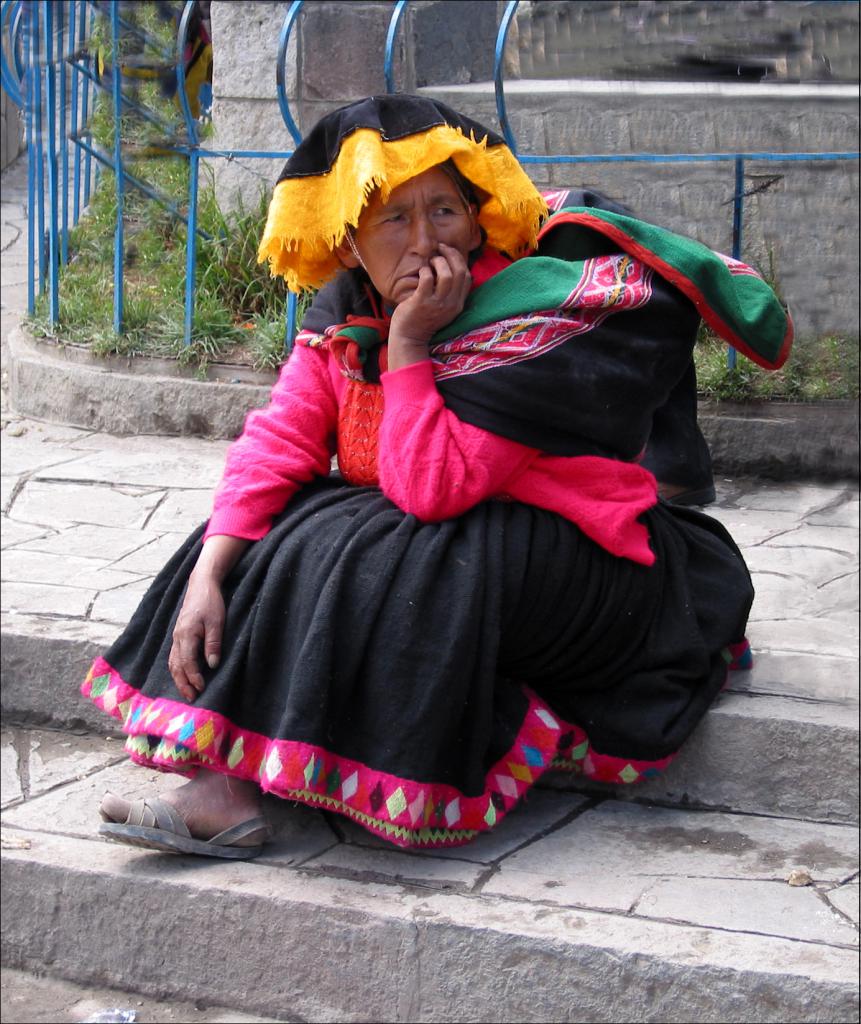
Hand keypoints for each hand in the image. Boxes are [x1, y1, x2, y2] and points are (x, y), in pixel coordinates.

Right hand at [168, 570, 225, 700]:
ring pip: (173, 662)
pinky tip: (183, 675)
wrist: (201, 584)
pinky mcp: (179, 634)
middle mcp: (177, 638)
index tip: (202, 688)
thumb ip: (213, 644)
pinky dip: (177, 668)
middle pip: (176, 666)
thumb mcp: (216, 622)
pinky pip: (174, 656)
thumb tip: (212, 665)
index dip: (194, 678)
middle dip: (183, 684)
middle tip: (191, 698)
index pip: (187, 663)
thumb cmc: (210, 602)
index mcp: (186, 635)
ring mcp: (176, 636)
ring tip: (186, 691)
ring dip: (178, 678)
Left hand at [388, 243, 471, 369]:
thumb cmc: (423, 319)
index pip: (467, 276)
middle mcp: (450, 304)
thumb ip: (449, 293)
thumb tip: (450, 268)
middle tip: (439, 249)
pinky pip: (427, 280)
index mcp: (457, 304)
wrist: (409, 338)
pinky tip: (421, 272)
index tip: (449, 252)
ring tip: (430, 262)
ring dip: (439, 262)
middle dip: (451, 255)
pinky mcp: (422, 303)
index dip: (460, 260)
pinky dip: (425, 271)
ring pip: (447, 275)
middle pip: (460, 272)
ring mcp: (436, 304)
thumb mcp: (443, 308)